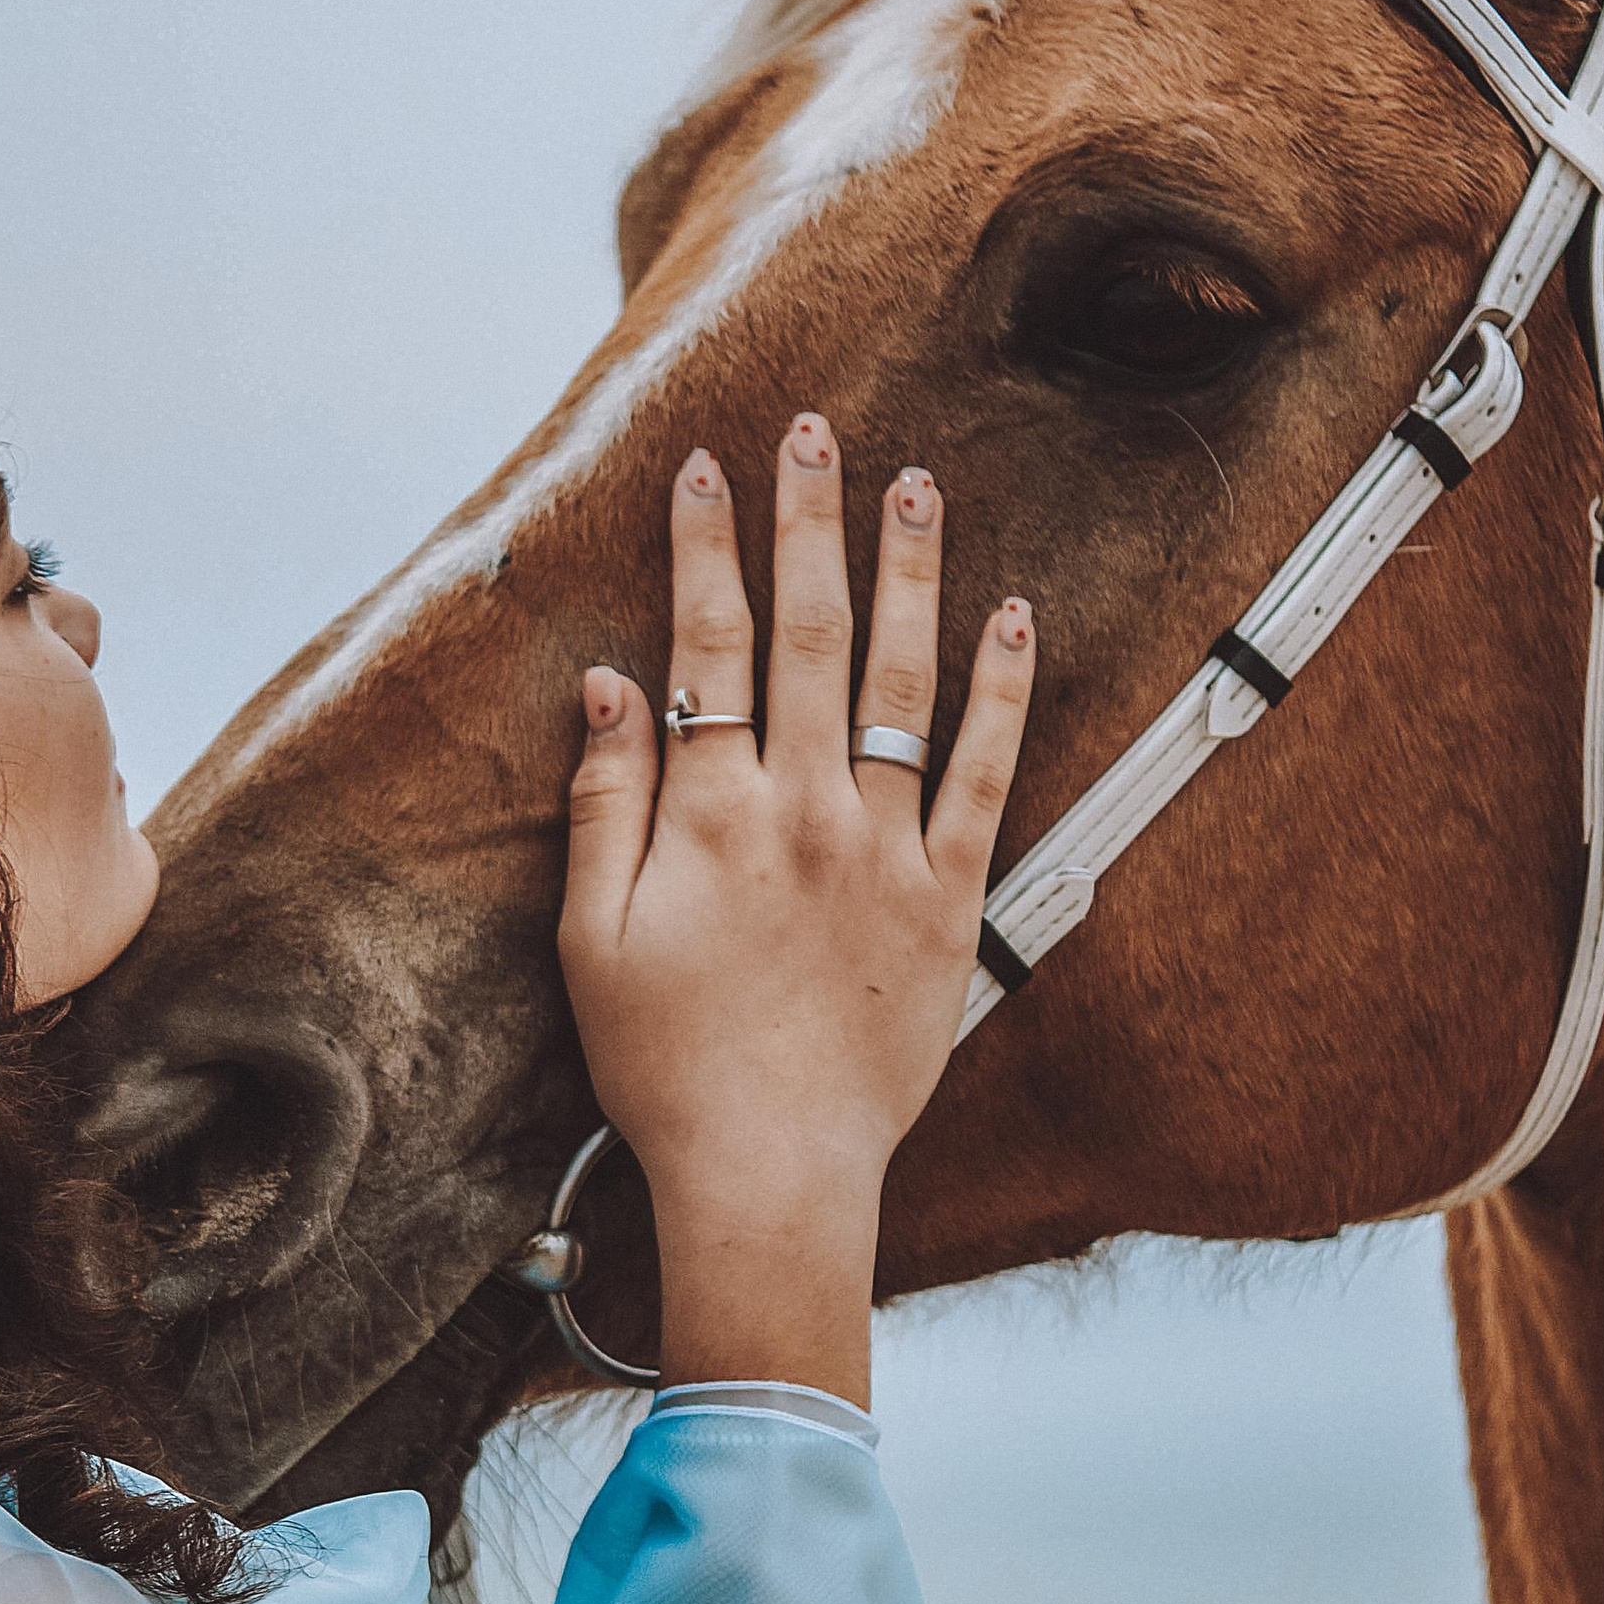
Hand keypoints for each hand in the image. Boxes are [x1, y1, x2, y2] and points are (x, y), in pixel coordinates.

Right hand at [557, 411, 1035, 1402]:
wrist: (771, 1171)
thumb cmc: (665, 1065)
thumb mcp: (592, 937)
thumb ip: (603, 800)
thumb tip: (608, 681)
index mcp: (708, 813)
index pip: (706, 644)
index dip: (704, 547)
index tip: (705, 468)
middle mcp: (804, 810)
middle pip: (810, 634)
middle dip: (806, 522)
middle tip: (813, 432)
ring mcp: (886, 849)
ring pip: (904, 681)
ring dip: (907, 572)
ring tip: (913, 486)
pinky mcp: (952, 899)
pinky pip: (985, 774)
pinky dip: (1000, 690)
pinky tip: (1011, 615)